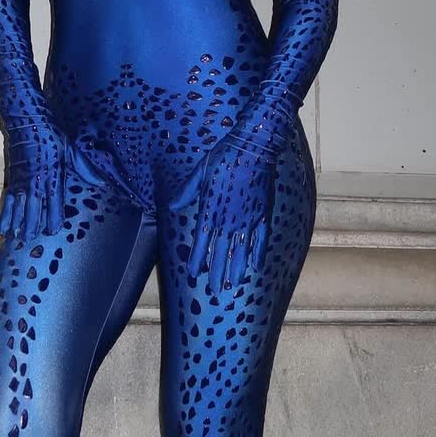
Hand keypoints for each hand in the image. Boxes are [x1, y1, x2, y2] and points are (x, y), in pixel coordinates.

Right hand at [0, 122, 137, 239]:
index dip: (53, 219)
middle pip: (34, 211)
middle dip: (33, 227)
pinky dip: (6, 216)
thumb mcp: (71, 149)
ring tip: (18, 238)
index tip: (53, 230)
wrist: (26, 120)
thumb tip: (103, 182)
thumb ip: (85, 168)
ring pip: (20, 209)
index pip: (53, 204)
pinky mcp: (12, 179)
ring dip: (19, 224)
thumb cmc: (51, 134)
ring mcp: (22, 182)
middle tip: (32, 240)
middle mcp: (36, 182)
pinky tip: (4, 229)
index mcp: (52, 176)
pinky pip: (8, 202)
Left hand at [169, 131, 277, 295]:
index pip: (202, 241)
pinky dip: (258, 252)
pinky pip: (261, 238)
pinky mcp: (263, 213)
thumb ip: (187, 192)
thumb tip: (172, 207)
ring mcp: (248, 218)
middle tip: (214, 289)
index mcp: (211, 209)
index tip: (195, 273)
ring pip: (241, 250)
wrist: (254, 147)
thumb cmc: (225, 156)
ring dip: (236, 268)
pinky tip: (255, 265)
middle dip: (217, 271)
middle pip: (221, 251)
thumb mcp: (201, 172)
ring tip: (233, 284)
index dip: (198, 258)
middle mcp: (229, 218)